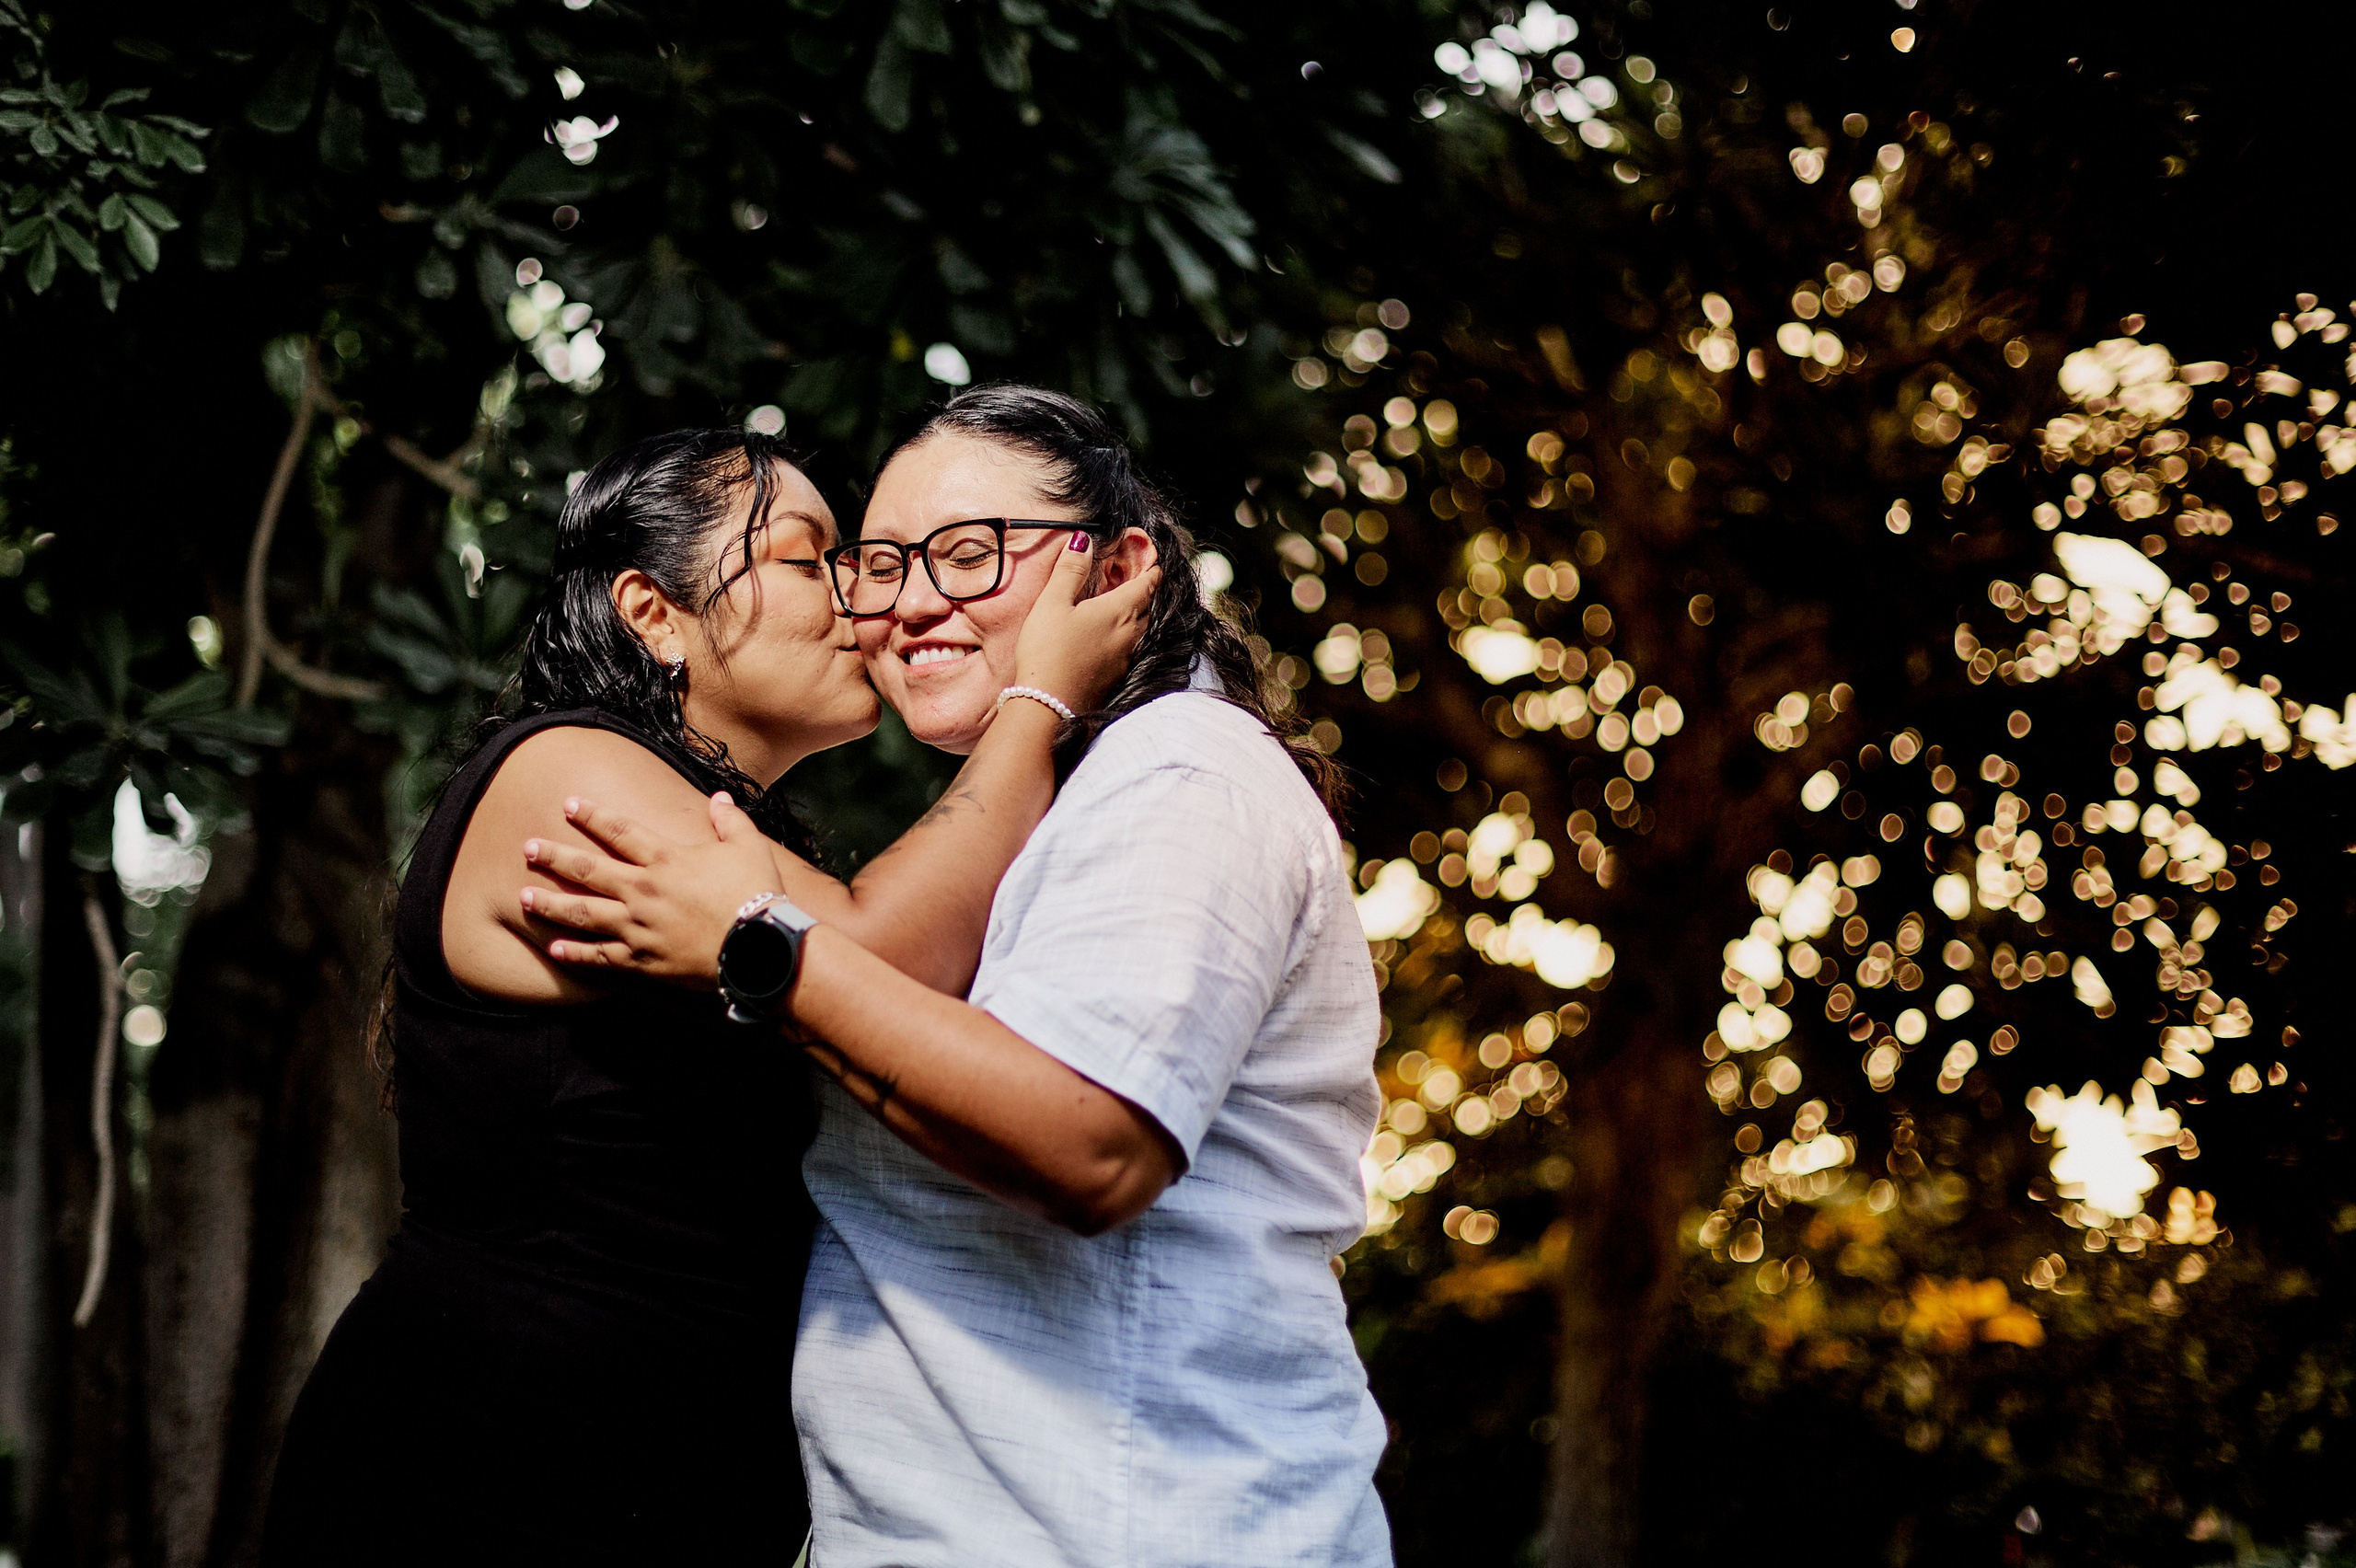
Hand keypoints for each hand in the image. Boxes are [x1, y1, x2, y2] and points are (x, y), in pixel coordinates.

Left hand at [519, 792, 780, 987]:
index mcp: (666, 860)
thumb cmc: (756, 894)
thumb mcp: (749, 847)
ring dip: (550, 904)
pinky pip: (600, 956)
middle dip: (554, 857)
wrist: (758, 949)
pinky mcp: (642, 960)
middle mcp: (643, 891)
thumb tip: (718, 798)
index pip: (620, 831)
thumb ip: (730, 820)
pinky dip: (575, 953)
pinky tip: (553, 948)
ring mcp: (638, 927)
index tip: (568, 804)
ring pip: (583, 913)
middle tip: (527, 848)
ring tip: (523, 897)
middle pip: (587, 870)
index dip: (592, 815)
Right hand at [1009, 529, 1160, 714]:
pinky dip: (1128, 636)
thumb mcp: (1052, 603)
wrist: (1047, 705)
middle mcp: (1131, 634)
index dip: (1151, 569)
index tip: (1152, 559)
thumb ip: (1070, 570)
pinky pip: (1131, 649)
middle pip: (1148, 606)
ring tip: (1124, 606)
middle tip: (1137, 579)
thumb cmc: (1048, 650)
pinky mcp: (1118, 678)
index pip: (1148, 584)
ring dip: (1138, 615)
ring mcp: (1126, 659)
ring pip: (1142, 629)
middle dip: (1145, 590)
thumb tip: (1084, 540)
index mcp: (1120, 611)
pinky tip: (1111, 639)